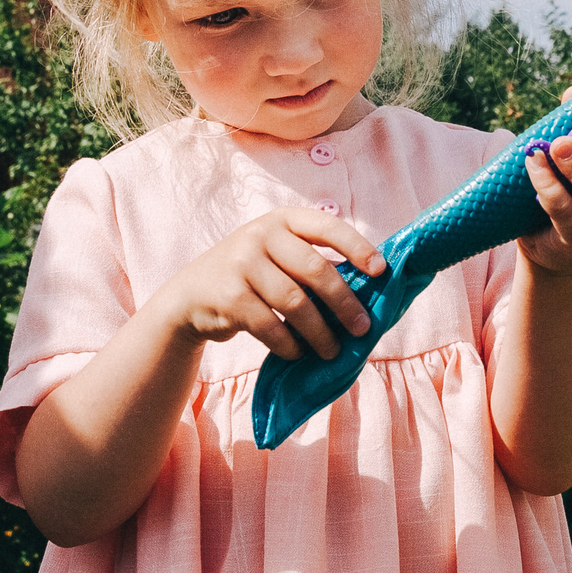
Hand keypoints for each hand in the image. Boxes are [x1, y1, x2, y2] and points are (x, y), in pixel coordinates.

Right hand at [152, 209, 384, 362]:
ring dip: (320, 332)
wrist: (190, 296)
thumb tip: (367, 292)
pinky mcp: (228, 296)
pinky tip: (298, 352)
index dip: (357, 248)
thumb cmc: (249, 277)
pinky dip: (290, 344)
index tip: (381, 271)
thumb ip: (311, 264)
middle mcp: (261, 235)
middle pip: (316, 270)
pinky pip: (271, 326)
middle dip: (345, 303)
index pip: (327, 226)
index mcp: (282, 220)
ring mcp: (241, 263)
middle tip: (363, 329)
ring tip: (332, 350)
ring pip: (296, 303)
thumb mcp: (275, 256)